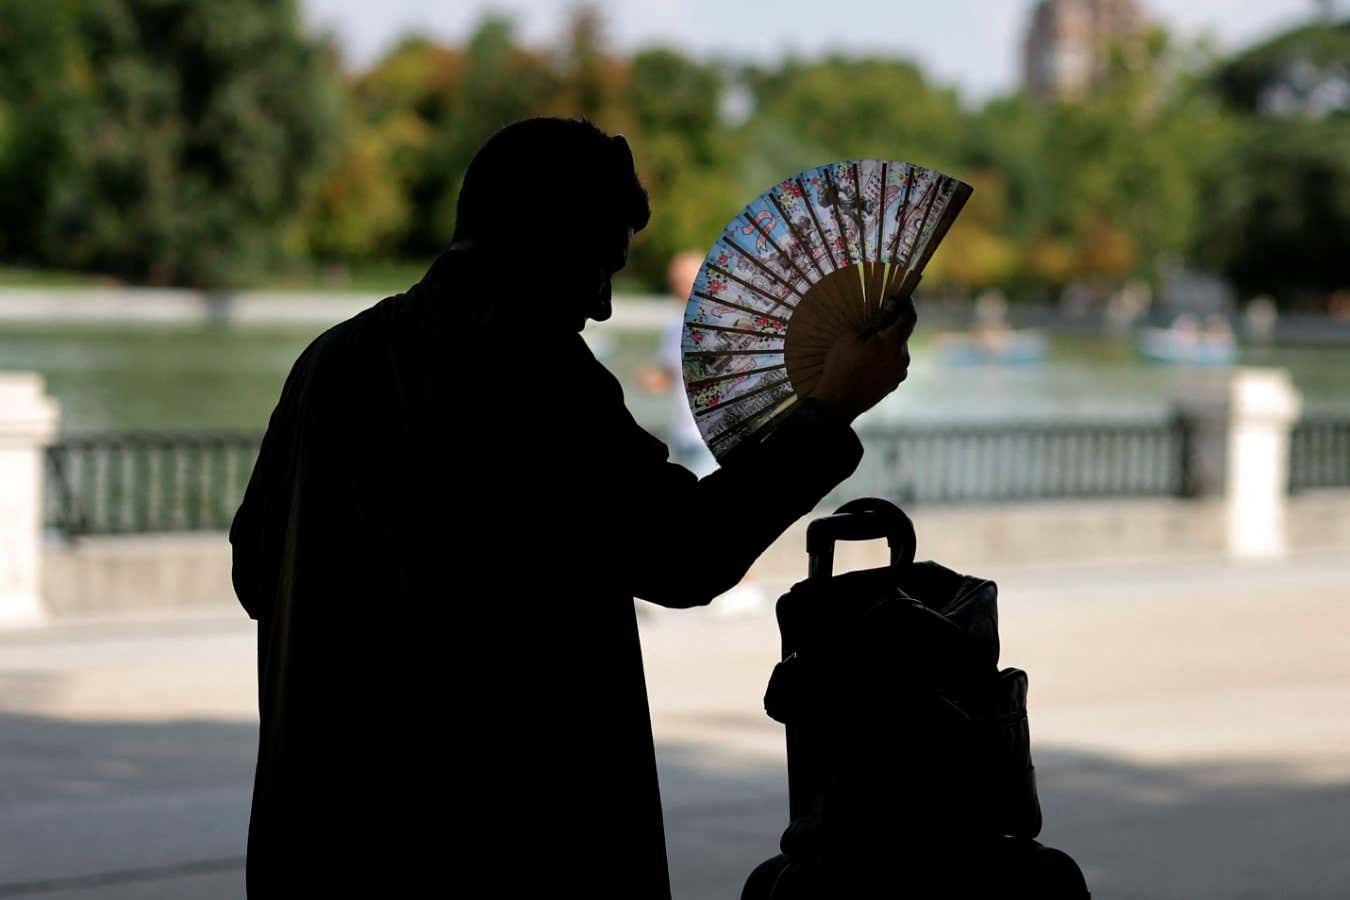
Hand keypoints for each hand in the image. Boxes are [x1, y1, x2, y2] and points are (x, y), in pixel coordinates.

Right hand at [808, 294, 915, 423]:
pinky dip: (886, 357)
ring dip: (889, 342)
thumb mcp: (853, 337)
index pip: (909, 317)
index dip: (907, 304)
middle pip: (903, 334)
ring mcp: (900, 373)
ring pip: (898, 350)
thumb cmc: (841, 365)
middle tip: (879, 319)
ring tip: (869, 344)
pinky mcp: (894, 384)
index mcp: (893, 343)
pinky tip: (869, 360)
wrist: (838, 402)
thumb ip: (877, 320)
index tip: (901, 296)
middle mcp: (902, 358)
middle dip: (894, 324)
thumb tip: (893, 304)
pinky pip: (894, 364)